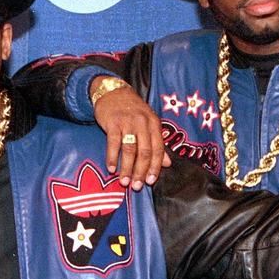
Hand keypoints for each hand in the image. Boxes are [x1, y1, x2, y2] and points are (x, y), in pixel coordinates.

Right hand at [91, 76, 170, 190]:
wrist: (112, 91)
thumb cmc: (132, 110)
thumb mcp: (148, 123)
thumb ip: (157, 143)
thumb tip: (167, 164)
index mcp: (154, 124)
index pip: (157, 150)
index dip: (155, 167)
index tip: (151, 182)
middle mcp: (143, 123)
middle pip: (144, 152)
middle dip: (140, 172)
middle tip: (136, 186)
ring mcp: (127, 122)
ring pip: (129, 150)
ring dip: (126, 168)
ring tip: (123, 182)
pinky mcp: (113, 122)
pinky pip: (113, 143)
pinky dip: (112, 158)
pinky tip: (111, 168)